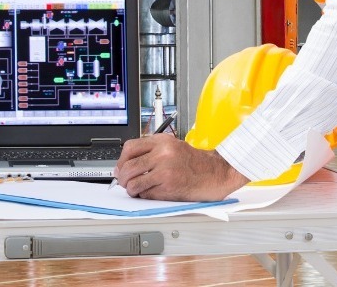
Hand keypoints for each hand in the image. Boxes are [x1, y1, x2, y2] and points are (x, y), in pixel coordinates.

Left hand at [113, 135, 247, 200]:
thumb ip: (151, 151)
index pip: (130, 148)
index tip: (121, 168)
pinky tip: (152, 193)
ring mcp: (165, 171)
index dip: (121, 161)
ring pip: (133, 184)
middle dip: (123, 178)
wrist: (215, 172)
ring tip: (137, 190)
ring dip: (132, 190)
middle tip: (125, 182)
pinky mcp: (168, 188)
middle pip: (128, 167)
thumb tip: (126, 165)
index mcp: (162, 141)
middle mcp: (162, 154)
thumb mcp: (172, 146)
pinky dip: (145, 196)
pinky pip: (146, 195)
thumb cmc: (194, 162)